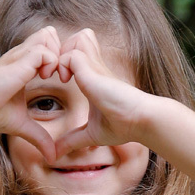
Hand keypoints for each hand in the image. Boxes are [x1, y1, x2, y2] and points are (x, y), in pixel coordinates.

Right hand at [0, 26, 61, 162]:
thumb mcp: (22, 126)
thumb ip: (39, 137)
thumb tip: (52, 158)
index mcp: (25, 65)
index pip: (49, 45)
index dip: (59, 59)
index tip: (60, 79)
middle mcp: (23, 55)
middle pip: (51, 34)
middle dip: (61, 51)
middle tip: (59, 74)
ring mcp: (19, 56)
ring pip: (49, 36)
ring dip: (56, 55)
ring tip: (50, 76)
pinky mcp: (17, 62)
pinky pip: (44, 51)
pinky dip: (50, 63)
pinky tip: (43, 78)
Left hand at [54, 28, 148, 157]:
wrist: (140, 120)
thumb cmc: (123, 126)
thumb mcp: (91, 134)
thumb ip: (72, 140)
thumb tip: (54, 155)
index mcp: (92, 78)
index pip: (77, 53)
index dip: (62, 60)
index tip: (56, 79)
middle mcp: (93, 68)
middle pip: (77, 38)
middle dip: (59, 52)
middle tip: (53, 73)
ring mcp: (93, 67)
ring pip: (74, 40)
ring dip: (60, 55)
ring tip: (59, 75)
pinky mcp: (92, 70)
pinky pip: (69, 54)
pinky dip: (62, 64)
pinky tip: (65, 80)